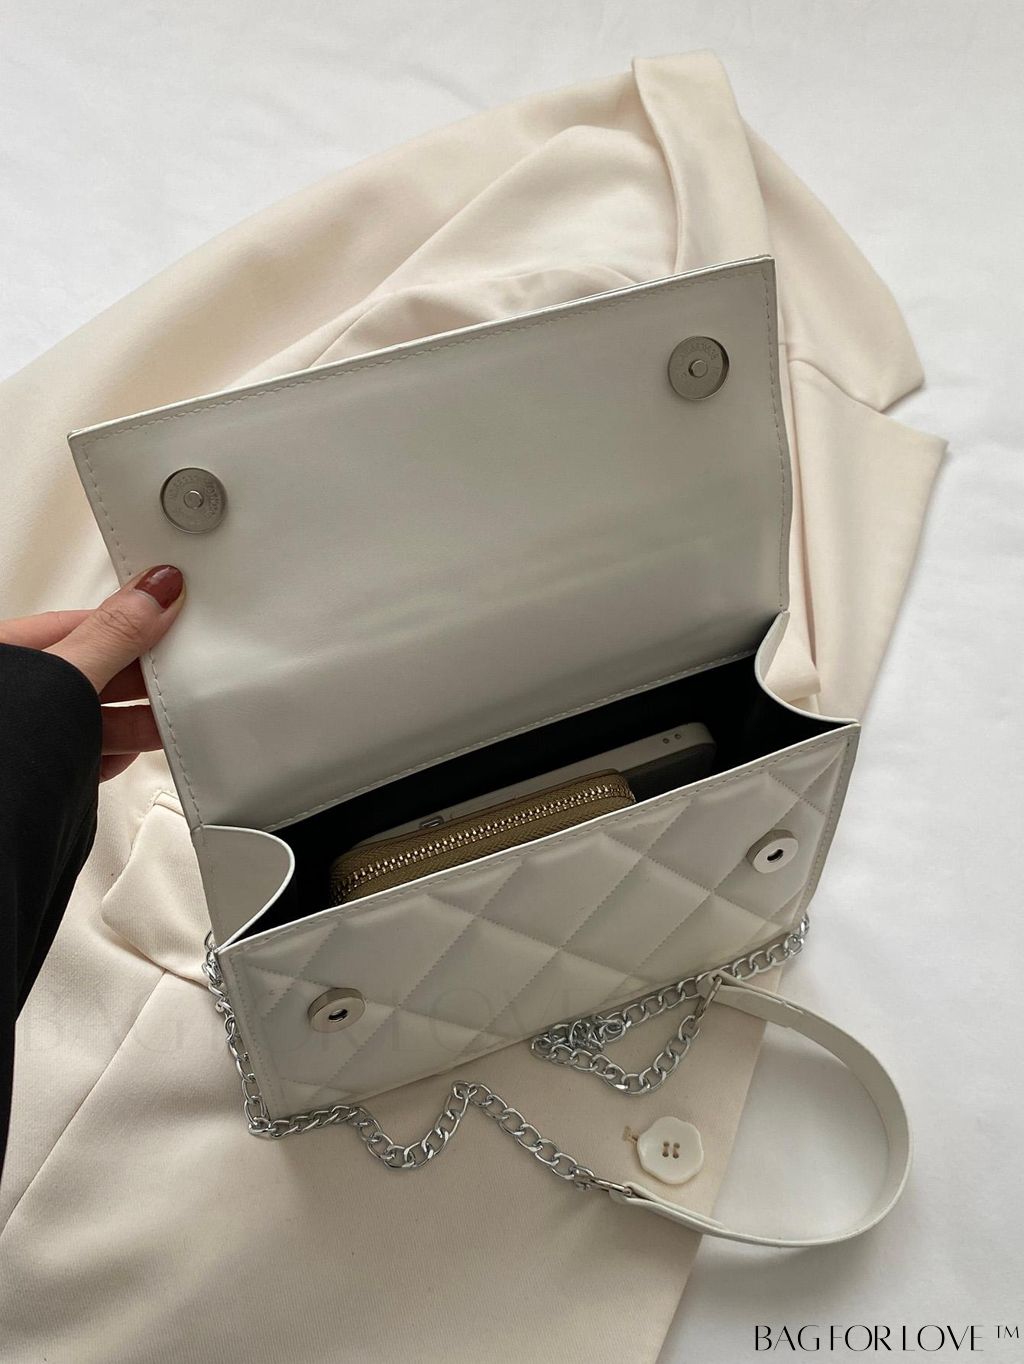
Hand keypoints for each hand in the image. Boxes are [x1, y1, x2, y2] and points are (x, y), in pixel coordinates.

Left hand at [0, 566, 184, 780]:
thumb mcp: (64, 676)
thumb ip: (114, 635)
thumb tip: (156, 591)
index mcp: (9, 652)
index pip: (85, 623)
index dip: (134, 620)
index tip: (177, 620)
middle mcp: (17, 693)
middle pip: (95, 671)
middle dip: (140, 677)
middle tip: (184, 674)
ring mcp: (28, 737)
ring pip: (93, 717)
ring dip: (133, 720)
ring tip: (167, 719)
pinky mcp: (42, 775)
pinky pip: (87, 756)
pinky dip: (112, 756)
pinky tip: (127, 755)